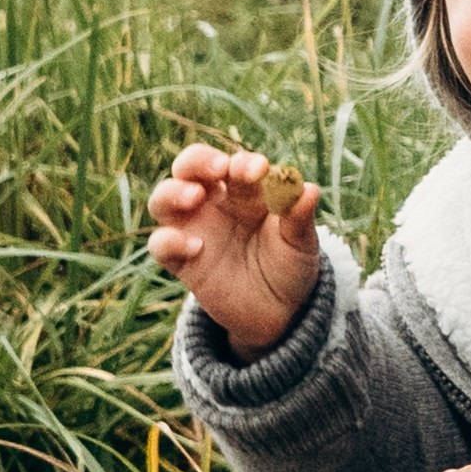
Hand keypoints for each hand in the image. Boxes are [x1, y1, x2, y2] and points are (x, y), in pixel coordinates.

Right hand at [147, 142, 320, 353]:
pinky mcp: (180, 260)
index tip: (258, 169)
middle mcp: (213, 203)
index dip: (243, 162)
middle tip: (218, 168)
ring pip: (163, 199)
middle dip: (198, 160)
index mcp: (245, 190)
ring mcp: (193, 229)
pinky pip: (160, 245)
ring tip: (195, 197)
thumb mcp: (300, 243)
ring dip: (173, 191)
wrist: (278, 311)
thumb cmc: (289, 265)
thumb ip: (299, 218)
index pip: (234, 164)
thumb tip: (310, 190)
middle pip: (189, 167)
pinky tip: (196, 246)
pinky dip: (169, 240)